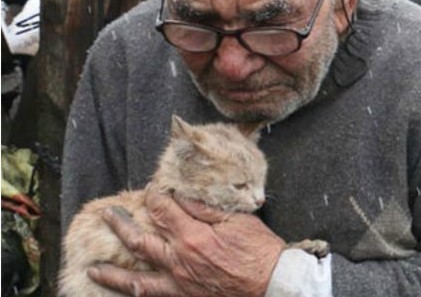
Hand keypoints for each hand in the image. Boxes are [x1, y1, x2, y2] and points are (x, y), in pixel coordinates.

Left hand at [88, 191, 284, 296]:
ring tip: (93, 268)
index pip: (162, 210)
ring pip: (136, 279)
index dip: (153, 197)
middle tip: (106, 216)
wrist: (270, 285)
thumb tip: (180, 194)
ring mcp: (179, 284)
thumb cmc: (258, 250)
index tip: (149, 190)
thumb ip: (205, 207)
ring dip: (113, 272)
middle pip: (140, 241)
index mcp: (192, 237)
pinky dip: (135, 294)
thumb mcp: (237, 220)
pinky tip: (125, 292)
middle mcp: (179, 261)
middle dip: (120, 226)